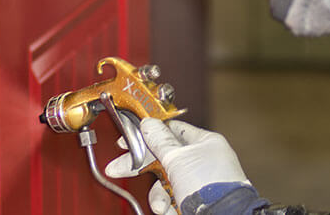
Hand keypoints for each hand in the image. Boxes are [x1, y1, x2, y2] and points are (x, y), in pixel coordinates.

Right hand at [106, 118, 249, 213]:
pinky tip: (171, 209)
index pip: (171, 130)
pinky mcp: (194, 201)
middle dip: (141, 166)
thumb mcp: (178, 158)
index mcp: (205, 143)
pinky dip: (168, 205)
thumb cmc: (210, 187)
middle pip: (163, 158)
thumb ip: (159, 140)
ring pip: (164, 182)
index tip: (129, 138)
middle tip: (118, 168)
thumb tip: (148, 124)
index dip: (148, 133)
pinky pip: (172, 198)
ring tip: (161, 204)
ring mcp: (199, 182)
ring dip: (158, 194)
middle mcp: (202, 161)